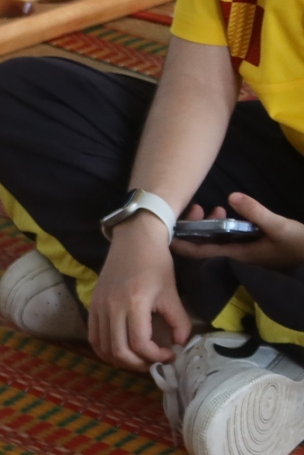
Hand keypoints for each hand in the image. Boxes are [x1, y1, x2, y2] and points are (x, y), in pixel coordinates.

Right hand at [88, 212, 189, 369]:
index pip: (140, 344)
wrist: (133, 240)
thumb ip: (179, 322)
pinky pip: (93, 337)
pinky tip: (120, 350)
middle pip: (119, 351)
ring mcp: (98, 308)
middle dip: (138, 363)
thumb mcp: (172, 293)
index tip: (170, 355)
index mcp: (134, 303)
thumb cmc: (156, 264)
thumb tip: (179, 344)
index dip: (156, 356)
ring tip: (138, 358)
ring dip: (121, 359)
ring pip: (104, 348)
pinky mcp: (92, 307)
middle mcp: (112, 308)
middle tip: (154, 362)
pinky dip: (105, 350)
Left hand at [173, 193, 303, 269]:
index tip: (164, 233)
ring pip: (216, 241)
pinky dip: (222, 227)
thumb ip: (255, 212)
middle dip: (195, 227)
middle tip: (198, 207)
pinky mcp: (252, 249)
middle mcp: (235, 256)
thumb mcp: (278, 227)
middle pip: (205, 245)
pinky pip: (228, 239)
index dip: (180, 245)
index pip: (200, 252)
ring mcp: (243, 253)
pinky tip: (226, 214)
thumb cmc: (299, 247)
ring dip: (209, 225)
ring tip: (214, 208)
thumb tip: (230, 197)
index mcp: (236, 255)